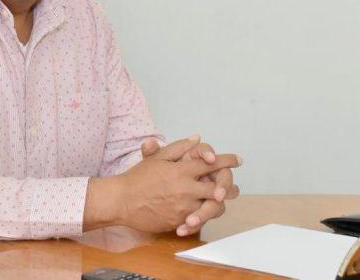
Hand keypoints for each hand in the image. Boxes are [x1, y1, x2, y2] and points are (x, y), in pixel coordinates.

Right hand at [106, 142, 240, 232]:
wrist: (122, 201)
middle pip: (219, 188)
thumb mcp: (157, 157)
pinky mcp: (179, 221)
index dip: (227, 160)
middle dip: (228, 186)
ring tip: (218, 200)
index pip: (211, 163)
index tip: (237, 160)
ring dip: (217, 203)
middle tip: (231, 186)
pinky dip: (203, 217)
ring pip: (213, 207)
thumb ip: (179, 147)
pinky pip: (199, 220)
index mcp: (181, 170)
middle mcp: (186, 188)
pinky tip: (202, 213)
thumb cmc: (138, 178)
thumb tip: (197, 138)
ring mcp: (184, 207)